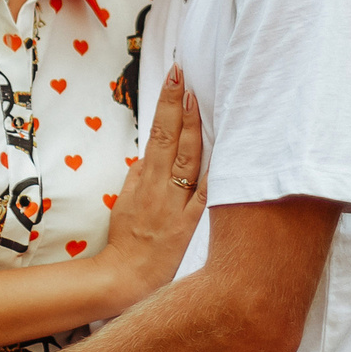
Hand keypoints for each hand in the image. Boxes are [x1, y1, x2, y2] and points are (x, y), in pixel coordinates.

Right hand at [96, 67, 205, 306]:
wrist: (128, 277)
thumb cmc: (127, 239)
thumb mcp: (124, 201)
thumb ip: (139, 176)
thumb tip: (151, 153)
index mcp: (144, 179)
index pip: (157, 133)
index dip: (166, 103)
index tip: (174, 78)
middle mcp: (161, 187)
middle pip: (173, 139)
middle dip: (180, 104)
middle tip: (186, 74)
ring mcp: (178, 205)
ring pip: (189, 160)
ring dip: (195, 128)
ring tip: (199, 99)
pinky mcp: (192, 225)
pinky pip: (206, 196)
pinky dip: (215, 174)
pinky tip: (226, 151)